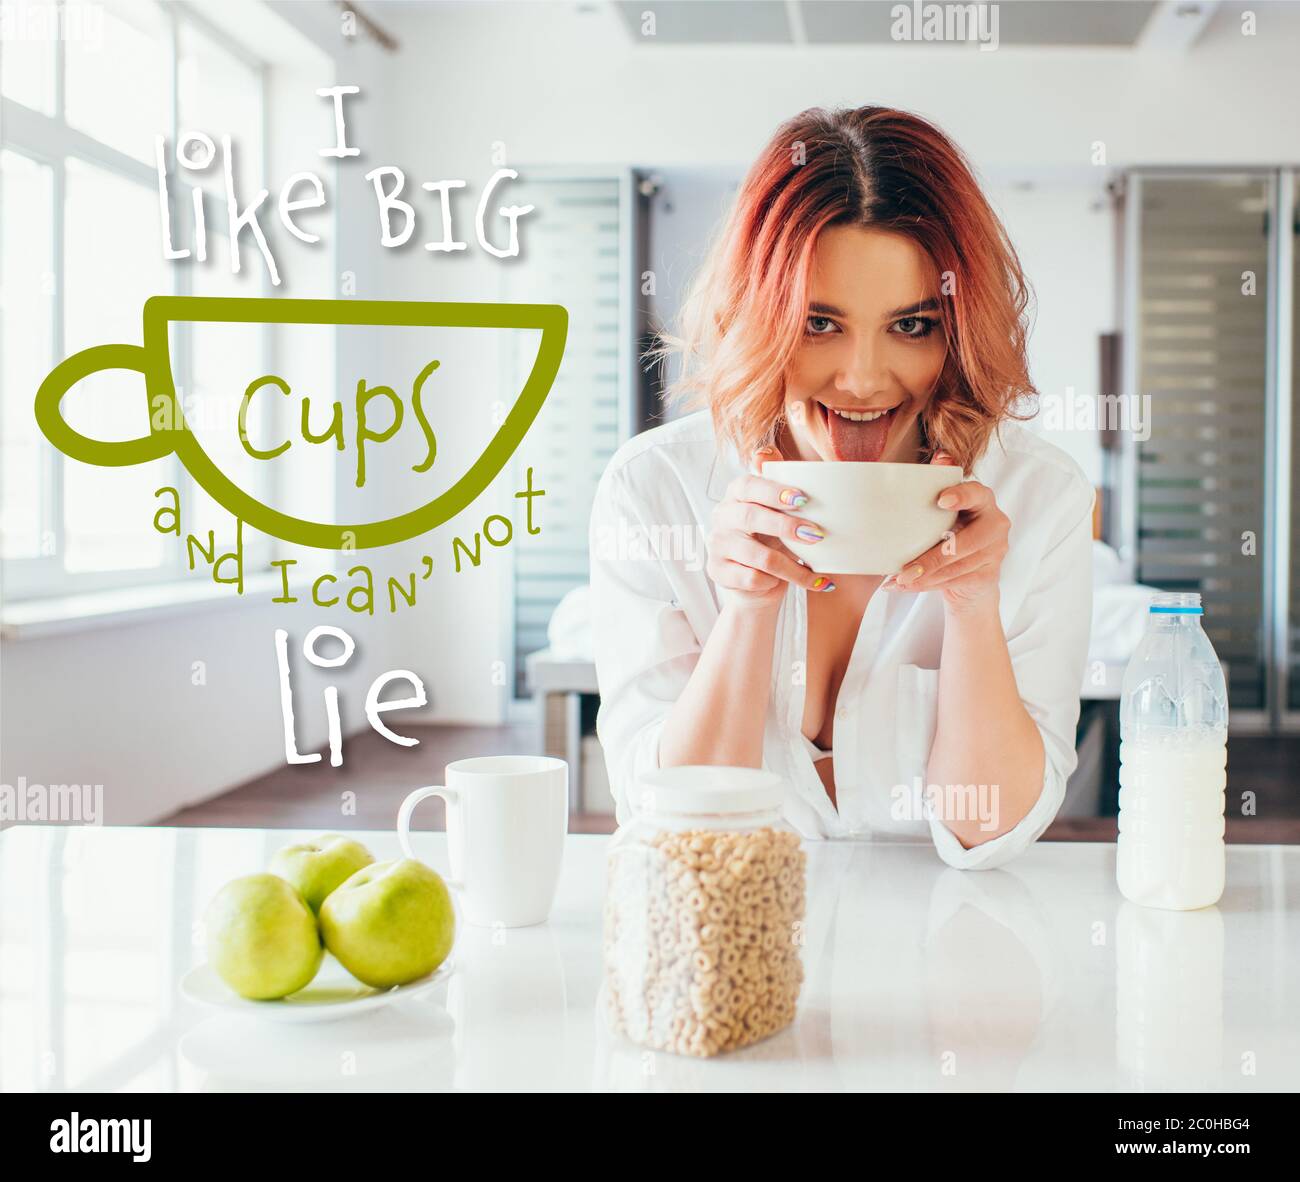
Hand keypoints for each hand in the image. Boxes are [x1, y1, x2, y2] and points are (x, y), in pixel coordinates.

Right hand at [708, 445, 836, 611]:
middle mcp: (721, 516)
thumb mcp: (776, 511)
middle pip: (750, 517)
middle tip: (816, 535)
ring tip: (817, 574)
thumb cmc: (771, 540)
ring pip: (756, 555)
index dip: (775, 491)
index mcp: (736, 494)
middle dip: (786, 526)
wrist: (757, 585)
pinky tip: (793, 585)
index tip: (803, 499)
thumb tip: (768, 451)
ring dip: (792, 567)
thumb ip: (776, 481)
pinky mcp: (717, 571)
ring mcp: (716, 545)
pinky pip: (750, 578)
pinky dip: (775, 583)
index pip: (749, 485)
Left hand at [882, 451, 1008, 613]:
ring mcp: (996, 552)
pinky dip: (928, 586)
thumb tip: (940, 455)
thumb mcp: (945, 510)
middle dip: (930, 560)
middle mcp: (996, 524)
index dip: (961, 496)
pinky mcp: (990, 575)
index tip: (942, 500)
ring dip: (924, 578)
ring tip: (897, 581)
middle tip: (904, 570)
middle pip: (962, 544)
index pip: (976, 494)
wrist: (971, 572)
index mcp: (983, 500)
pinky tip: (906, 587)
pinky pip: (955, 582)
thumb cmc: (952, 530)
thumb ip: (940, 483)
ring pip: (956, 567)